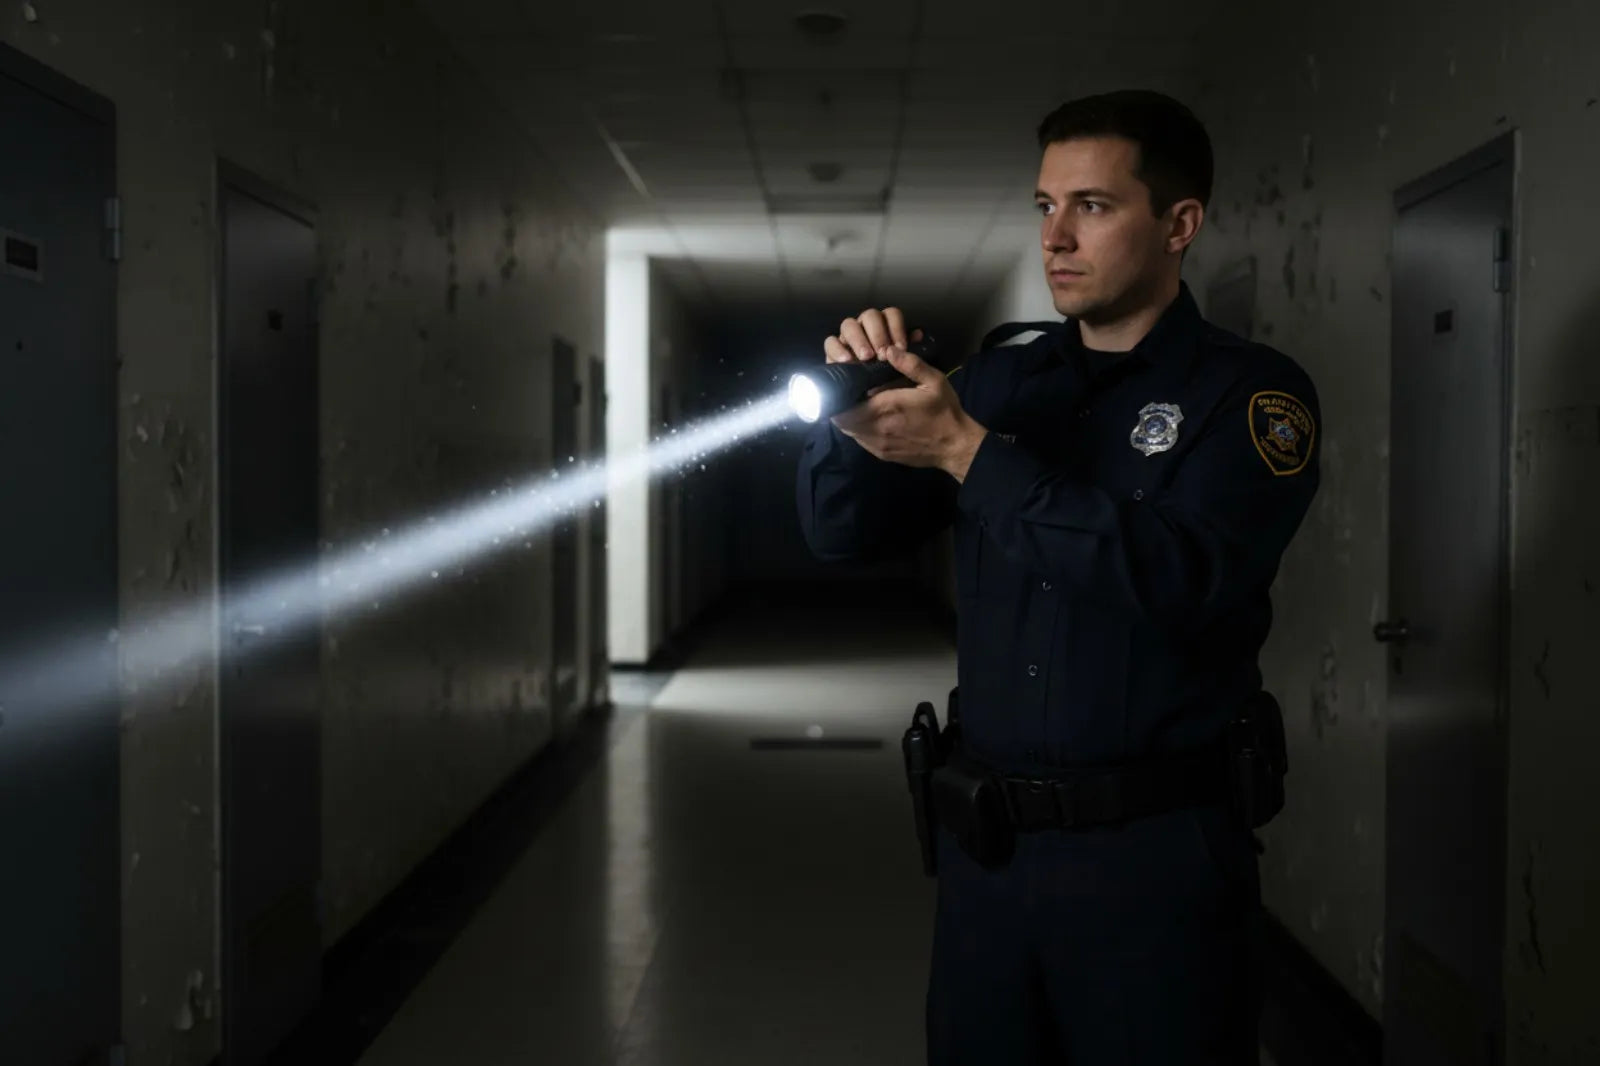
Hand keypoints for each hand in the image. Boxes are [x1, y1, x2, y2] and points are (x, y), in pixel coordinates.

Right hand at [825, 307, 923, 396]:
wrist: (876, 409)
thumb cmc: (895, 386)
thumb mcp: (911, 373)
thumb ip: (913, 355)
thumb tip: (916, 335)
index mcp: (887, 328)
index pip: (891, 315)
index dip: (896, 328)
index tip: (901, 348)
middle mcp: (867, 329)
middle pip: (869, 316)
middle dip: (877, 334)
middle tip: (883, 355)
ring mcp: (849, 339)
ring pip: (849, 325)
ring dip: (858, 339)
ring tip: (866, 358)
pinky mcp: (833, 353)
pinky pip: (830, 343)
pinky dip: (837, 349)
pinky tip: (847, 361)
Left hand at [831, 344, 987, 480]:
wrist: (955, 446)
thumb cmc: (945, 411)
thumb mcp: (934, 381)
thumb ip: (910, 364)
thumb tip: (888, 349)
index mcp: (886, 408)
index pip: (845, 406)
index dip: (838, 396)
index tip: (844, 385)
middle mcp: (876, 429)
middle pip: (842, 420)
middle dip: (842, 406)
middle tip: (850, 393)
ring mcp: (878, 445)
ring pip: (850, 432)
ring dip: (850, 418)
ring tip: (860, 405)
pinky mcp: (882, 455)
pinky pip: (861, 441)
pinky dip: (860, 429)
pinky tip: (872, 420)